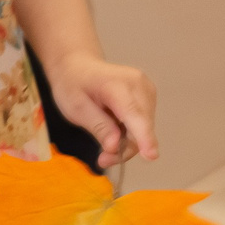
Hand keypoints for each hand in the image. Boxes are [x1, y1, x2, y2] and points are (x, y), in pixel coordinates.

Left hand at [42, 50, 158, 166]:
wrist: (78, 66)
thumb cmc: (73, 84)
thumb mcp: (76, 108)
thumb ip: (98, 127)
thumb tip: (115, 146)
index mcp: (115, 83)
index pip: (134, 113)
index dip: (143, 136)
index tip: (150, 156)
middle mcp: (137, 83)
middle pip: (142, 127)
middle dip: (125, 148)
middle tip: (103, 158)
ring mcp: (146, 88)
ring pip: (145, 129)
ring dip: (128, 143)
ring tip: (105, 142)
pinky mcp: (149, 96)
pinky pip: (145, 124)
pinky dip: (132, 134)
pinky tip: (115, 129)